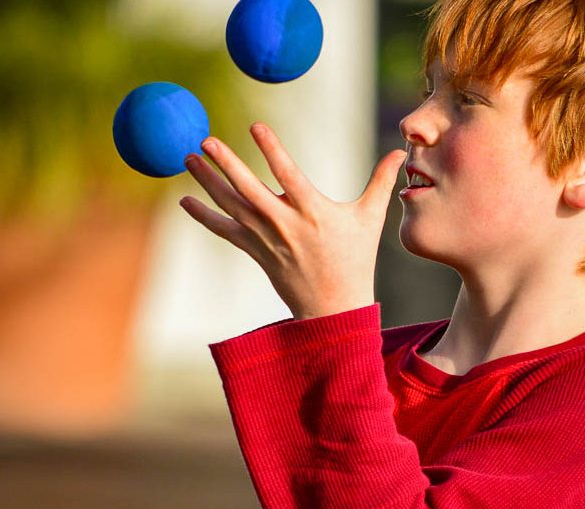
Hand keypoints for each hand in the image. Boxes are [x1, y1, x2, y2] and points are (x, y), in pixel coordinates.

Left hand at [180, 123, 406, 319]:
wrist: (333, 307)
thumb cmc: (355, 260)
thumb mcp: (370, 219)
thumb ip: (380, 182)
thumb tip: (399, 153)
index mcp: (313, 212)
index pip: (288, 173)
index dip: (271, 148)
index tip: (256, 125)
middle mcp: (285, 224)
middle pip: (249, 189)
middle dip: (225, 164)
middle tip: (206, 140)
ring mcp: (267, 239)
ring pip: (231, 206)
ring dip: (208, 182)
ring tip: (188, 158)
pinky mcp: (255, 251)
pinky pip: (225, 231)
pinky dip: (204, 216)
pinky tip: (185, 200)